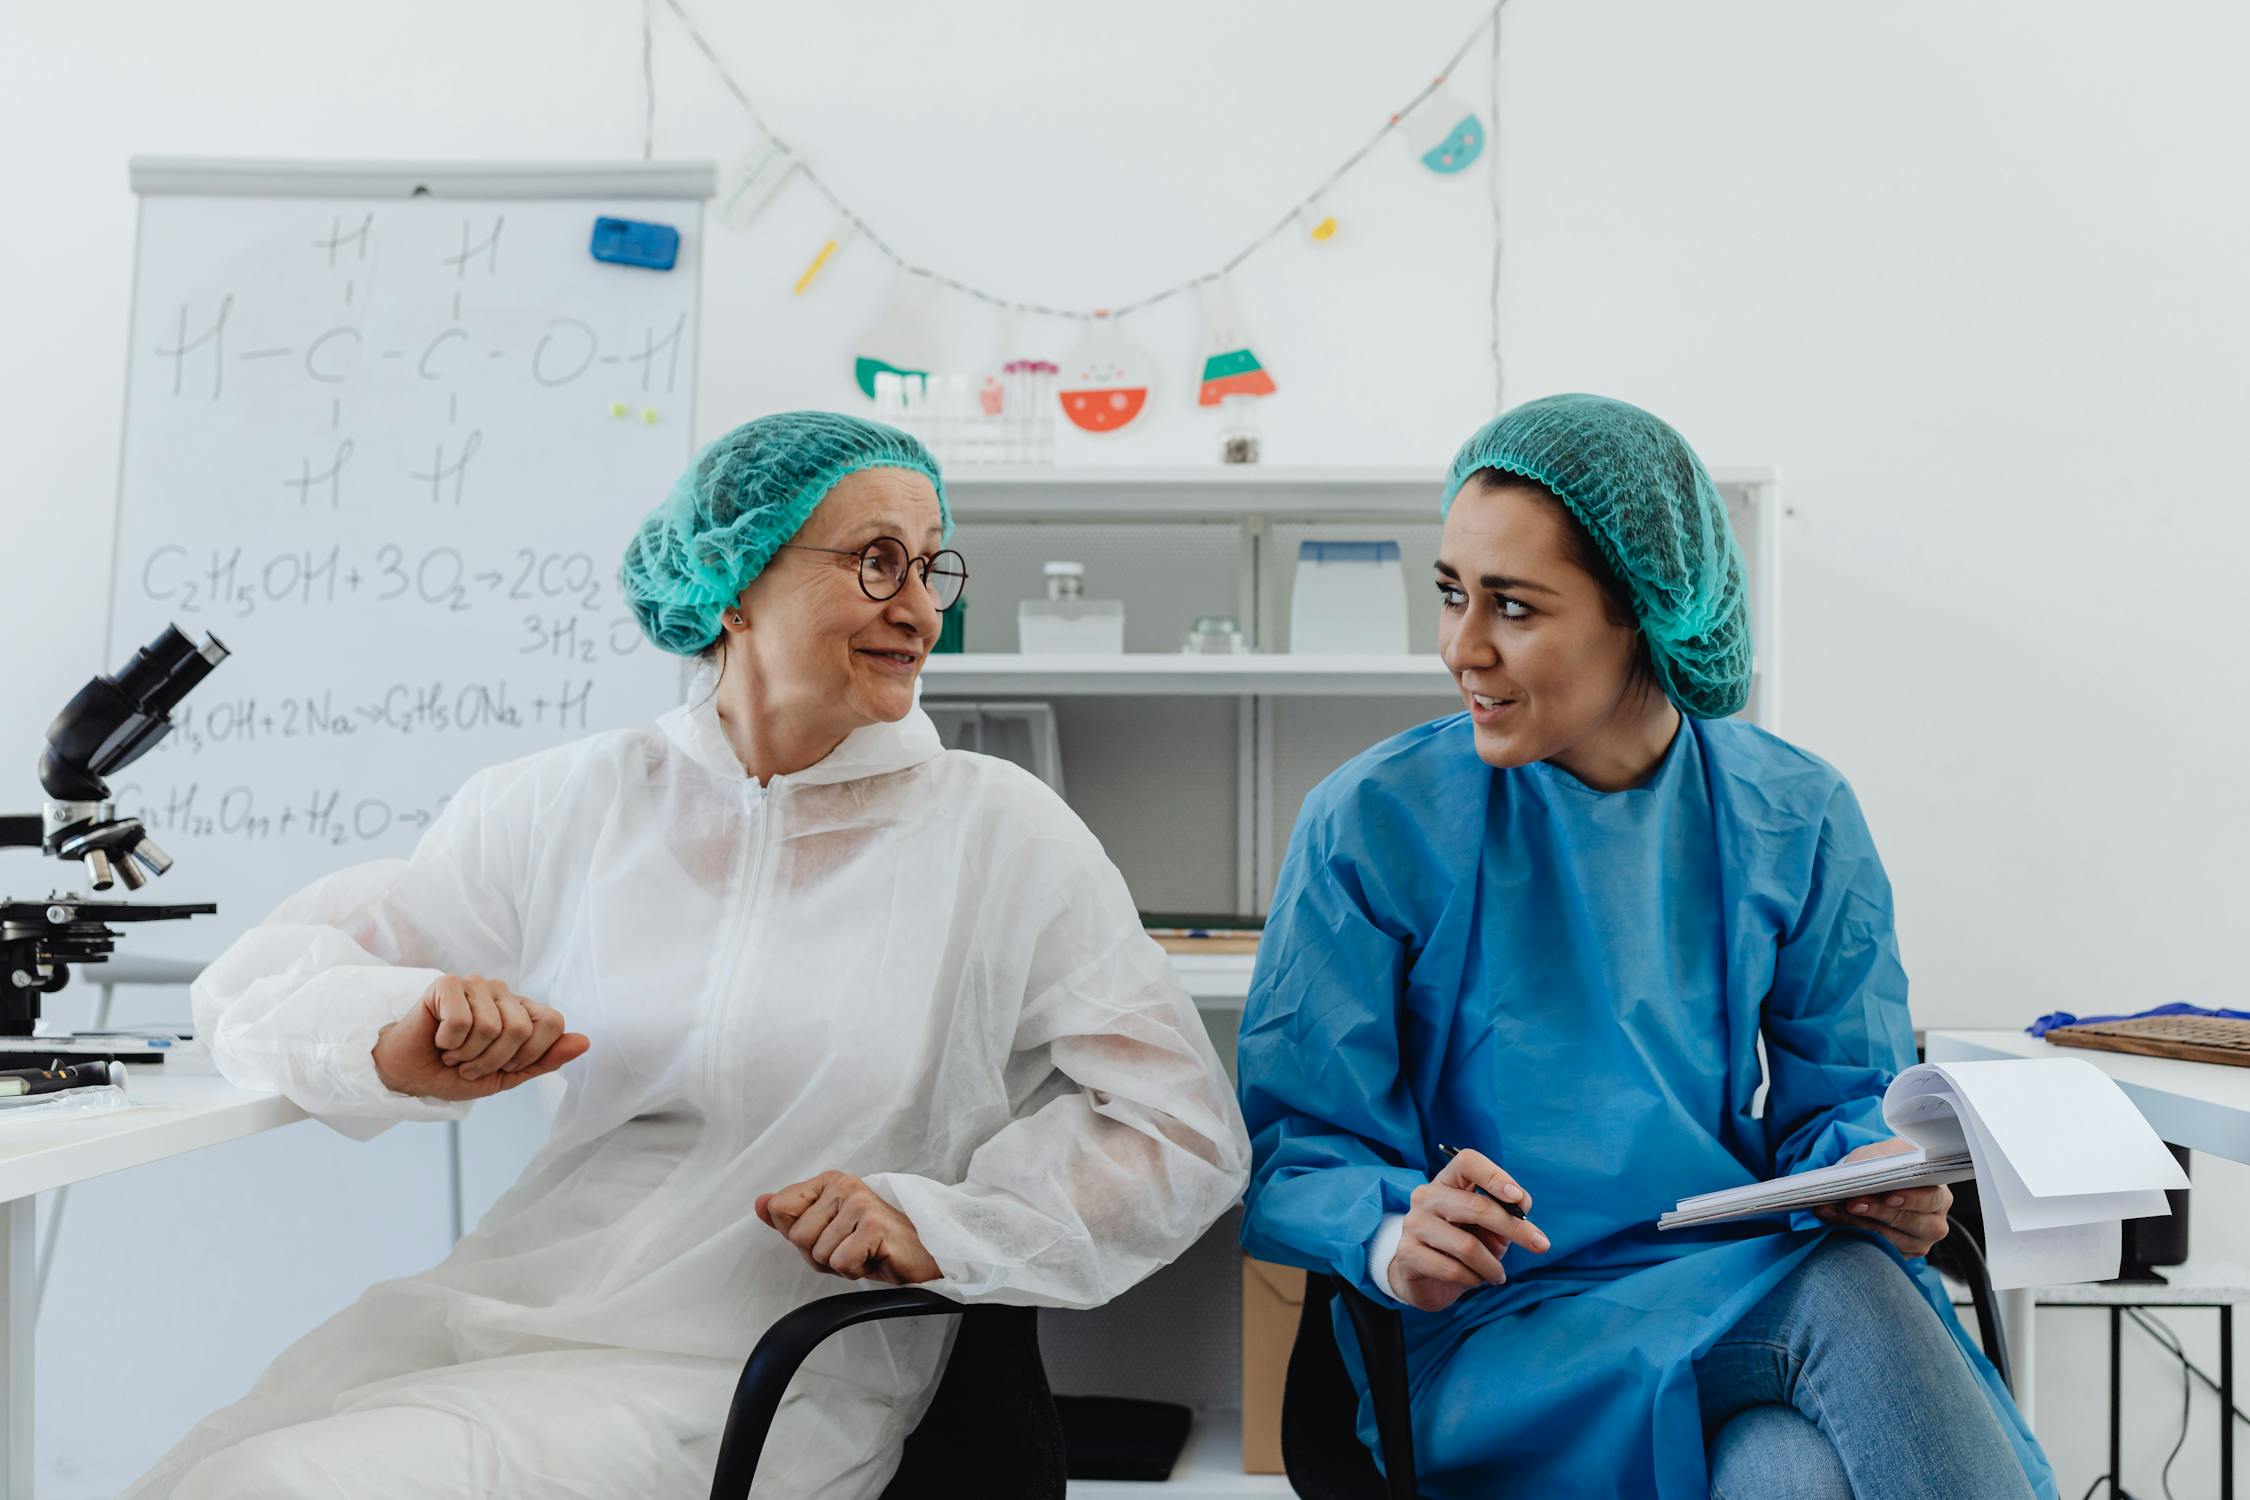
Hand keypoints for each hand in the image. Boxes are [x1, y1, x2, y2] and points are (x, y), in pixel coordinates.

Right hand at [371, 974, 588, 1101]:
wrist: (410, 1074)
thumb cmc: (456, 1072)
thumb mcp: (507, 1076)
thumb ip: (545, 1060)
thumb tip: (585, 1042)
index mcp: (523, 1010)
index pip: (553, 1023)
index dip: (529, 1056)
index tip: (504, 1066)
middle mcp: (504, 992)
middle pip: (521, 1029)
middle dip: (492, 1061)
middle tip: (470, 1063)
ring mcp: (476, 984)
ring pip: (491, 1027)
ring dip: (467, 1054)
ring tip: (453, 1052)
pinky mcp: (447, 984)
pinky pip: (461, 1021)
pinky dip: (448, 1042)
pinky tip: (439, 1039)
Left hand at [756, 1172, 941, 1285]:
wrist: (917, 1258)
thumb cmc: (870, 1245)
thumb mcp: (825, 1231)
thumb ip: (790, 1217)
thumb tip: (759, 1203)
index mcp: (828, 1181)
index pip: (780, 1208)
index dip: (800, 1235)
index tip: (830, 1234)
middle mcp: (844, 1184)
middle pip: (798, 1236)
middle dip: (821, 1255)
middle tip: (850, 1247)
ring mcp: (861, 1202)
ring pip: (819, 1253)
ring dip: (841, 1265)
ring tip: (864, 1252)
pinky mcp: (875, 1225)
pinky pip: (840, 1262)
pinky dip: (855, 1270)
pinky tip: (874, 1258)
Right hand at [1387, 1149, 1550, 1312]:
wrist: (1427, 1279)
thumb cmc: (1465, 1244)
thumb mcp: (1492, 1227)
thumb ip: (1507, 1212)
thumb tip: (1522, 1204)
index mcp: (1447, 1181)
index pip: (1468, 1161)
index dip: (1495, 1176)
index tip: (1519, 1200)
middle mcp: (1426, 1197)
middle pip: (1476, 1206)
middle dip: (1514, 1228)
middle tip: (1540, 1245)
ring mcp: (1413, 1224)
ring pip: (1466, 1245)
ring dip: (1492, 1266)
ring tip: (1498, 1275)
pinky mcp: (1407, 1254)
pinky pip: (1452, 1269)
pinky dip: (1473, 1279)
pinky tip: (1475, 1280)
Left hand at [1813, 1137, 1951, 1257]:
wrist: (1879, 1182)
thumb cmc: (1887, 1166)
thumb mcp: (1888, 1155)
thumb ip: (1883, 1161)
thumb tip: (1869, 1170)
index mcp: (1939, 1195)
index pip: (1930, 1199)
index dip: (1910, 1199)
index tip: (1888, 1197)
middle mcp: (1935, 1223)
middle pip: (1908, 1221)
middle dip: (1877, 1211)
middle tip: (1852, 1203)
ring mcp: (1919, 1242)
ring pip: (1889, 1238)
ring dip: (1857, 1223)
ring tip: (1832, 1209)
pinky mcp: (1900, 1255)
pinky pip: (1877, 1248)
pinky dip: (1852, 1232)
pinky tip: (1832, 1218)